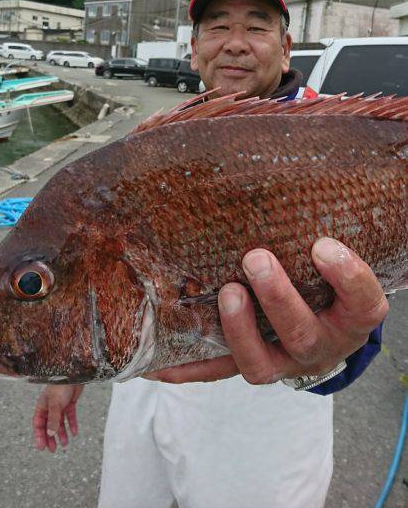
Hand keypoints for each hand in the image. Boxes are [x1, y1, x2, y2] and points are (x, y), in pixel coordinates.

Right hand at [33, 384, 83, 451]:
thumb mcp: (55, 404)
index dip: (39, 436)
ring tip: (65, 444)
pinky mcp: (69, 403)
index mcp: (42, 406)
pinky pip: (70, 417)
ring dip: (62, 433)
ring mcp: (60, 405)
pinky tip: (74, 433)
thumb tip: (50, 434)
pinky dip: (71, 425)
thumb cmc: (60, 386)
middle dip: (50, 438)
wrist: (74, 374)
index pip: (38, 424)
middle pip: (49, 426)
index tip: (42, 447)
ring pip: (59, 423)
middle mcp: (50, 407)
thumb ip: (53, 419)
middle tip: (53, 449)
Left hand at [146, 237, 387, 384]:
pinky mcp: (252, 365)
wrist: (326, 324)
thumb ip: (318, 223)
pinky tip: (160, 362)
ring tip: (226, 293)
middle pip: (303, 333)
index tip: (323, 245)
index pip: (364, 303)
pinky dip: (190, 368)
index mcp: (351, 316)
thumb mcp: (335, 253)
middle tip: (255, 258)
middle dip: (277, 298)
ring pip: (261, 365)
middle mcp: (321, 344)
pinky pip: (218, 372)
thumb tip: (280, 152)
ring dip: (238, 330)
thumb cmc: (327, 275)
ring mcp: (283, 362)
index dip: (348, 278)